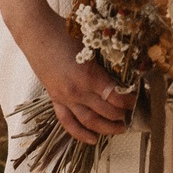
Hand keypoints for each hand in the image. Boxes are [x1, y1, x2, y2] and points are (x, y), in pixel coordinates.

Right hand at [12, 3, 136, 143]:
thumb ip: (105, 63)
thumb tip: (123, 73)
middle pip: (106, 112)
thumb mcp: (91, 46)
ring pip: (89, 122)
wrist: (36, 33)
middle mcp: (78, 91)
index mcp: (90, 76)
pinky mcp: (55, 99)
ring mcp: (65, 97)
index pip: (116, 97)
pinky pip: (67, 122)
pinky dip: (80, 133)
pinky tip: (92, 139)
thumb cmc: (65, 33)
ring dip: (106, 128)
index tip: (136, 100)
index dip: (129, 102)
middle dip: (121, 115)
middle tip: (131, 114)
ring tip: (120, 129)